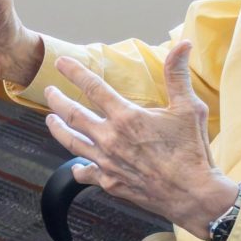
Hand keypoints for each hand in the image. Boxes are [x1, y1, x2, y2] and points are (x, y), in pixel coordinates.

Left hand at [43, 41, 239, 238]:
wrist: (192, 194)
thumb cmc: (191, 151)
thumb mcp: (188, 108)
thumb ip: (177, 75)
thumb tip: (182, 45)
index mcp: (126, 117)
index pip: (93, 87)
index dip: (74, 72)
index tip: (61, 63)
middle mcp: (110, 138)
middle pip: (73, 115)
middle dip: (57, 100)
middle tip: (49, 91)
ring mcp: (107, 162)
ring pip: (72, 143)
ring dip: (58, 129)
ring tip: (50, 120)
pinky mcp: (110, 183)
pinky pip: (85, 173)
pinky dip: (78, 168)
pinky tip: (75, 166)